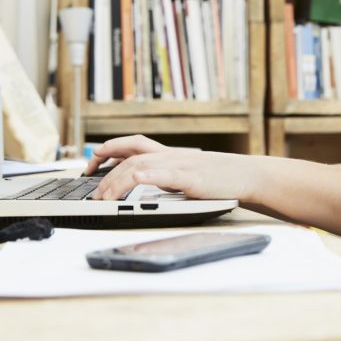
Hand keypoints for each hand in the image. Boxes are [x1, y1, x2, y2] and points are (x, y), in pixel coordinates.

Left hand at [85, 134, 265, 201]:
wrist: (248, 175)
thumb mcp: (189, 172)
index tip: (92, 163)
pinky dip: (146, 176)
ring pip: (140, 165)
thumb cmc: (222, 178)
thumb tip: (145, 183)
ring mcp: (180, 164)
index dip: (109, 149)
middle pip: (130, 156)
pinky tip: (134, 180)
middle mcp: (171, 155)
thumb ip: (168, 175)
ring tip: (103, 197)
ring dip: (117, 180)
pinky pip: (165, 174)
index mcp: (170, 154)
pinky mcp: (191, 177)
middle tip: (93, 191)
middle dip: (105, 172)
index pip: (133, 144)